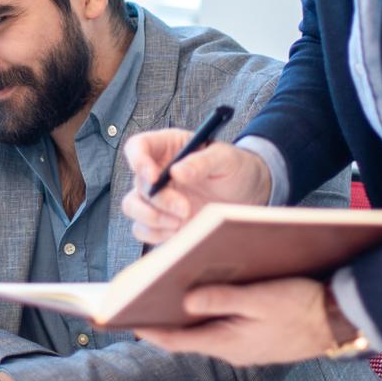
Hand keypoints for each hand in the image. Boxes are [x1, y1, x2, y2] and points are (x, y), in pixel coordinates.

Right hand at [119, 130, 271, 245]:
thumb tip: (176, 172)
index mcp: (167, 147)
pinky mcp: (162, 220)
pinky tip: (178, 232)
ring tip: (180, 222)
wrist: (249, 193)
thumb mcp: (225, 158)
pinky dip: (156, 233)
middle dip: (159, 200)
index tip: (154, 177)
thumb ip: (202, 162)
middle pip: (138, 183)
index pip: (137, 147)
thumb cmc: (235, 167)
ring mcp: (157, 197)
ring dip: (152, 218)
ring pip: (132, 206)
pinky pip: (143, 229)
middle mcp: (157, 171)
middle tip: (184, 209)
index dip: (137, 160)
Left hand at [133, 277, 340, 365]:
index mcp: (229, 343)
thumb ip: (222, 299)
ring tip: (163, 293)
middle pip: (188, 335)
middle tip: (138, 300)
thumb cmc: (304, 307)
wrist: (341, 320)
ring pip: (205, 331)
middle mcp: (232, 350)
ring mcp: (244, 347)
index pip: (177, 341)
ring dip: (186, 315)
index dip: (149, 329)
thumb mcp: (261, 298)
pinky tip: (205, 294)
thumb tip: (186, 300)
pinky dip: (209, 313)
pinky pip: (224, 327)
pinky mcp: (256, 339)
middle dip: (163, 318)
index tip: (123, 317)